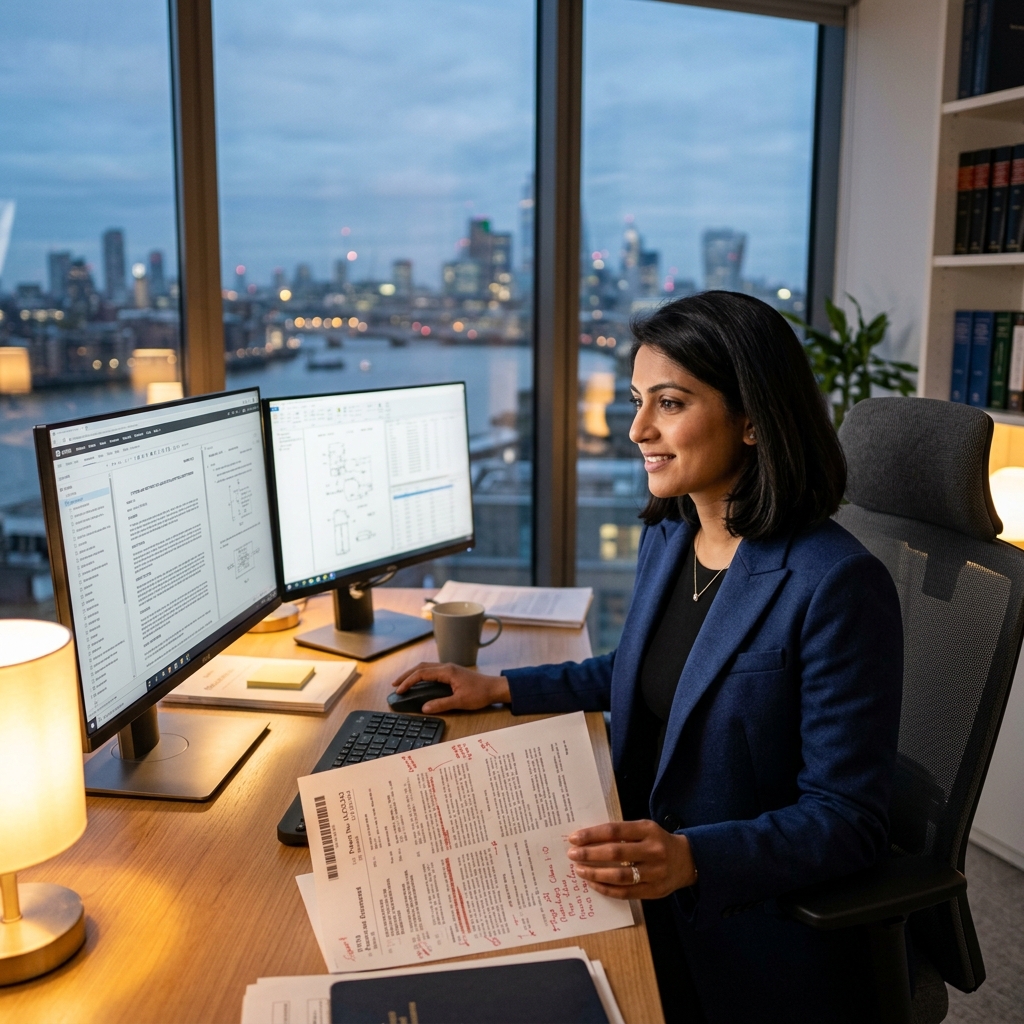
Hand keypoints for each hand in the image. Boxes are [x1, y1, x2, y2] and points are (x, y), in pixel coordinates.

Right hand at [390, 662, 510, 713]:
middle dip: (406, 675)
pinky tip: (419, 682)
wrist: (495, 688)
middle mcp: (446, 667)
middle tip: (395, 685)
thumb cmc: (480, 694)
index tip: (399, 690)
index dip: (408, 681)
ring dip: (413, 674)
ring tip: (403, 683)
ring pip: (426, 667)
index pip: (422, 673)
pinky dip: (421, 675)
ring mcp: (449, 669)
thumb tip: (424, 708)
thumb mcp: (460, 702)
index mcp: (447, 671)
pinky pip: (432, 670)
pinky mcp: (452, 672)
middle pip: (421, 667)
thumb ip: (441, 704)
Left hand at [567, 820, 696, 899]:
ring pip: (620, 876)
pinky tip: (594, 884)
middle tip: (572, 854)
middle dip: (590, 854)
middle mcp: (653, 850)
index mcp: (648, 830)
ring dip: (596, 874)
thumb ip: (622, 833)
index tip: (574, 838)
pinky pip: (626, 892)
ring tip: (580, 870)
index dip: (592, 835)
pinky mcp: (654, 891)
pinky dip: (607, 889)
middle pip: (616, 853)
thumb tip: (588, 839)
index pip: (615, 831)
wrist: (687, 861)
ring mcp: (655, 873)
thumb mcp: (644, 829)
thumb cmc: (657, 841)